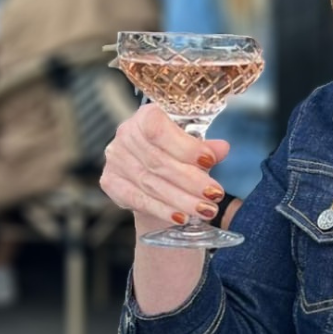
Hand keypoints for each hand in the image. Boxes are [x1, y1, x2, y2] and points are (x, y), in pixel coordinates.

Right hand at [100, 104, 230, 229]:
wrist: (155, 172)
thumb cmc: (176, 152)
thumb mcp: (194, 145)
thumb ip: (206, 147)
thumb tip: (222, 149)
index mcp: (146, 116)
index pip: (160, 129)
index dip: (185, 147)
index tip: (210, 162)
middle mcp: (126, 135)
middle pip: (158, 161)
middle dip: (191, 180)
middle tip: (215, 194)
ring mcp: (116, 159)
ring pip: (151, 183)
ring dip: (182, 199)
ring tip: (206, 210)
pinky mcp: (111, 182)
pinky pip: (139, 199)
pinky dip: (163, 209)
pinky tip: (182, 217)